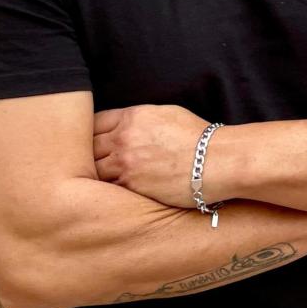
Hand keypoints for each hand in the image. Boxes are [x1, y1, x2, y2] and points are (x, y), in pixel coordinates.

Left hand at [93, 104, 209, 208]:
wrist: (217, 161)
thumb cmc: (200, 137)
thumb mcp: (168, 114)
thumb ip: (140, 119)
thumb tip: (126, 125)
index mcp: (132, 117)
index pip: (95, 122)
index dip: (92, 132)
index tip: (93, 140)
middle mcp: (123, 138)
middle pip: (88, 146)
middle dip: (89, 154)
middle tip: (90, 163)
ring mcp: (125, 164)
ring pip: (94, 170)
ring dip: (97, 174)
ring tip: (98, 181)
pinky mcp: (131, 187)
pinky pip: (108, 188)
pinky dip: (108, 190)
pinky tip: (112, 193)